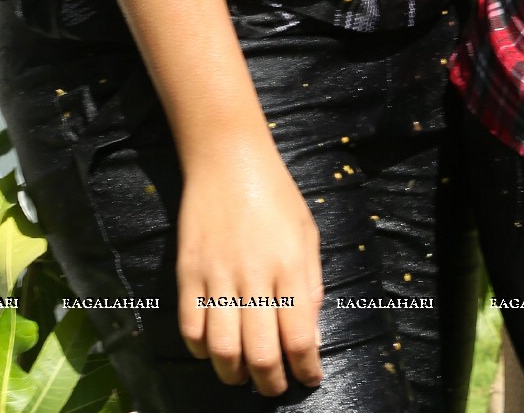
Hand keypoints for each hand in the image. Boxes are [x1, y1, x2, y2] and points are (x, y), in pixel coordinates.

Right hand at [176, 136, 323, 396]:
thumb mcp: (307, 233)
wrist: (228, 160)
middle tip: (275, 388)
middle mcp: (255, 275)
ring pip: (222, 350)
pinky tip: (213, 350)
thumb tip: (311, 334)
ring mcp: (217, 275)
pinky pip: (191, 328)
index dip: (306, 367)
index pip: (300, 335)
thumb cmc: (276, 195)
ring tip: (244, 376)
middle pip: (261, 352)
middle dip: (271, 382)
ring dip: (234, 374)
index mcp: (290, 265)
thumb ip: (311, 285)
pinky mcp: (187, 273)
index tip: (309, 378)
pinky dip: (201, 350)